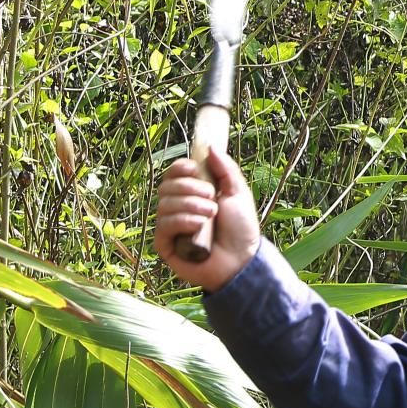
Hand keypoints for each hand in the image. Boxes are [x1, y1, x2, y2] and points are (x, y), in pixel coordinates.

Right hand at [153, 145, 260, 291]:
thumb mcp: (238, 193)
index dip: (179, 168)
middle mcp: (177, 208)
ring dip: (190, 205)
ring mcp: (170, 227)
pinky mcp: (166, 245)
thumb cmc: (241, 229)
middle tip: (212, 197)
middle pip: (166, 186)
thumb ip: (226, 169)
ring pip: (165, 204)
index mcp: (192, 194)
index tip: (193, 168)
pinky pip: (164, 225)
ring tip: (211, 214)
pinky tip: (198, 225)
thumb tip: (210, 147)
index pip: (173, 174)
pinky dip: (182, 221)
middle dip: (189, 188)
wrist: (242, 260)